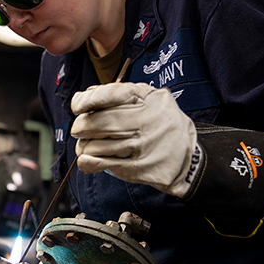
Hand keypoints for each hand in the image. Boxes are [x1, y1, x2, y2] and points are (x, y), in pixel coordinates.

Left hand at [70, 82, 198, 197]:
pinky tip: (86, 160)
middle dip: (81, 126)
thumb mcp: (150, 99)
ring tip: (87, 146)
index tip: (77, 106)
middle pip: (100, 122)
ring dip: (84, 146)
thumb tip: (86, 95)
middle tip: (78, 129)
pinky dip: (88, 162)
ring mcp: (144, 146)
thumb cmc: (159, 124)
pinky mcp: (139, 169)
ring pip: (98, 145)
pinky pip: (104, 164)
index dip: (89, 99)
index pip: (113, 94)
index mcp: (148, 99)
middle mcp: (148, 121)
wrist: (187, 157)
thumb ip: (120, 93)